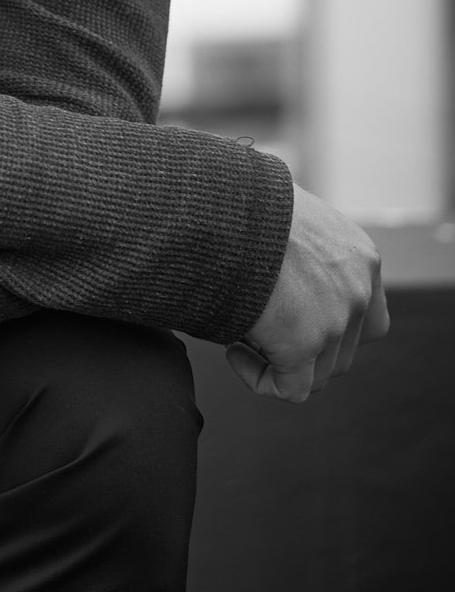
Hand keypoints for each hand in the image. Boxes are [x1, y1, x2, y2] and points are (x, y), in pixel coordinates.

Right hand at [225, 182, 388, 400]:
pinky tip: (235, 353)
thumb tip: (277, 269)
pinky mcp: (303, 343)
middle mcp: (358, 290)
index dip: (330, 326)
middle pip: (342, 349)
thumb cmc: (243, 202)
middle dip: (303, 347)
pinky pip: (291, 389)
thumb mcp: (292, 217)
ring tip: (242, 334)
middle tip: (262, 327)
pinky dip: (261, 378)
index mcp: (361, 257)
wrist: (226, 207)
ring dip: (281, 362)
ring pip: (318, 372)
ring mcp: (336, 320)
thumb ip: (303, 250)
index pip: (365, 315)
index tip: (290, 314)